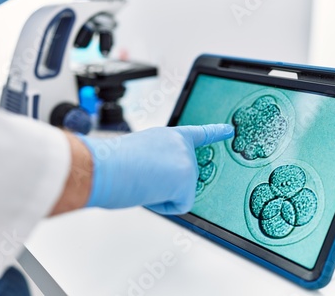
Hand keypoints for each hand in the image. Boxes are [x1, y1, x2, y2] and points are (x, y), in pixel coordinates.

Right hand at [81, 124, 234, 214]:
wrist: (105, 166)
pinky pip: (179, 205)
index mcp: (167, 136)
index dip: (214, 132)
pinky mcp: (187, 179)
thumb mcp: (137, 154)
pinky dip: (163, 205)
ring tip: (141, 180)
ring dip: (159, 193)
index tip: (228, 129)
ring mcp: (186, 161)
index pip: (196, 134)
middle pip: (183, 177)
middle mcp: (180, 145)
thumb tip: (162, 183)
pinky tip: (149, 191)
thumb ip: (157, 163)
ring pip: (179, 192)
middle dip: (165, 184)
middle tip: (141, 176)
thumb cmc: (110, 162)